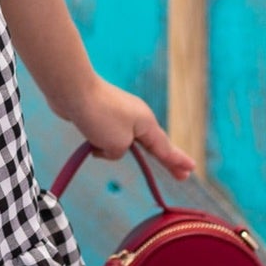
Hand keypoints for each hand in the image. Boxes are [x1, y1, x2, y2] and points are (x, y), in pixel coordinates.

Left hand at [57, 74, 195, 181]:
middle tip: (180, 175)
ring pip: (122, 143)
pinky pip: (106, 136)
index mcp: (147, 124)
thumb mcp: (117, 145)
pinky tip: (88, 139)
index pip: (165, 149)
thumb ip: (119, 153)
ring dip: (111, 149)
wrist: (74, 91)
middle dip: (164, 160)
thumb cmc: (99, 117)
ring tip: (96, 138)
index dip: (177, 162)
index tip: (191, 170)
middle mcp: (138, 117)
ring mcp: (122, 114)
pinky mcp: (105, 114)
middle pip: (153, 145)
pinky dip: (99, 142)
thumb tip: (108, 148)